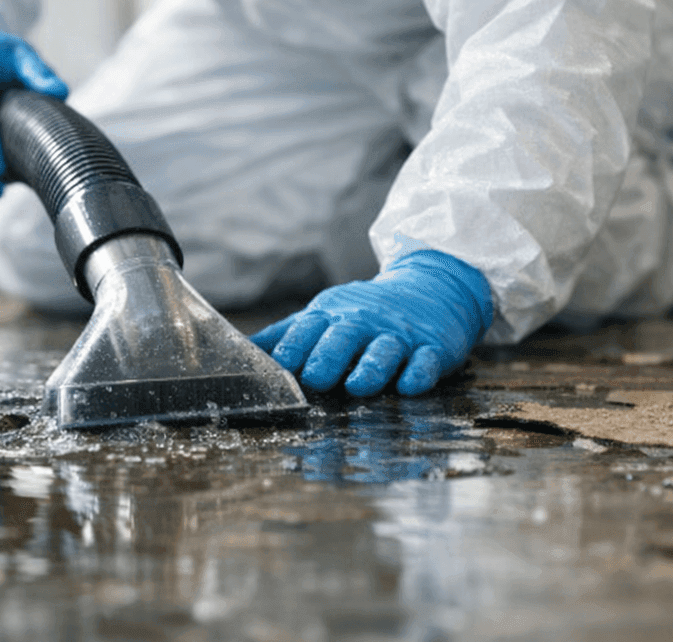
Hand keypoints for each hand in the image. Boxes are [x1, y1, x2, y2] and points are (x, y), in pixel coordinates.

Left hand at [252, 250, 492, 396]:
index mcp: (332, 316)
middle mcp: (363, 323)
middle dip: (328, 357)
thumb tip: (240, 349)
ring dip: (371, 367)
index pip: (308, 329)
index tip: (280, 367)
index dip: (294, 348)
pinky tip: (410, 385)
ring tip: (358, 386)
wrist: (430, 286)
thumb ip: (285, 335)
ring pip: (384, 350)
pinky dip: (418, 373)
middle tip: (315, 379)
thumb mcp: (324, 315)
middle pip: (343, 338)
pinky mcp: (433, 347)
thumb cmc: (366, 311)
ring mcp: (399, 335)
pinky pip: (426, 361)